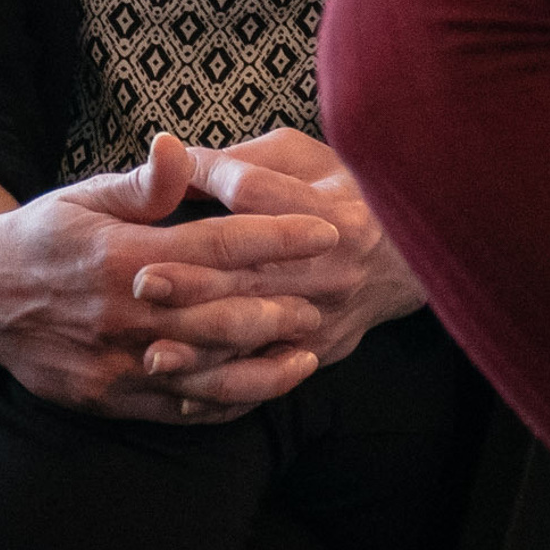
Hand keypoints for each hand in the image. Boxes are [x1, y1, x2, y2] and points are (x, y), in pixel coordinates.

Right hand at [0, 137, 341, 425]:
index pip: (213, 247)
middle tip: (329, 295)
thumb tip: (178, 147)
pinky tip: (258, 391)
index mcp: (120, 257)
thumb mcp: (84, 195)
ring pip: (203, 373)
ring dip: (261, 365)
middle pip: (217, 317)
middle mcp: (120, 315)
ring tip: (309, 351)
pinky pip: (175, 408)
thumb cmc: (42, 234)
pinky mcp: (107, 398)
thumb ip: (142, 185)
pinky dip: (221, 402)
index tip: (322, 229)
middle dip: (280, 307)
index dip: (273, 238)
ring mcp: (113, 364)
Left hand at [129, 127, 425, 371]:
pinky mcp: (321, 351)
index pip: (259, 193)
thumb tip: (181, 159)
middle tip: (141, 283)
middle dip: (194, 281)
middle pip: (254, 272)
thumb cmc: (340, 190)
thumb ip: (245, 160)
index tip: (166, 187)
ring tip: (152, 352)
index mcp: (330, 207)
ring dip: (204, 347)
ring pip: (257, 335)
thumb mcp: (303, 157)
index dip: (212, 183)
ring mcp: (329, 315)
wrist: (408, 256)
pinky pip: (268, 375)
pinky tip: (184, 392)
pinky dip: (226, 386)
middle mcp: (333, 267)